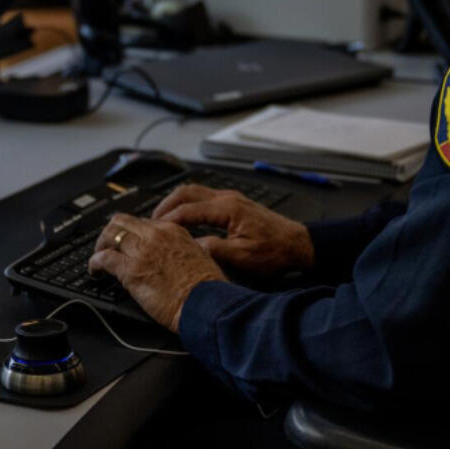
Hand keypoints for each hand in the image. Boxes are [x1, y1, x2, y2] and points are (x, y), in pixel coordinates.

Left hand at [88, 212, 226, 332]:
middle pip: (121, 222)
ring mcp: (141, 251)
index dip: (130, 233)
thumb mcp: (200, 256)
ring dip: (100, 247)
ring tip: (98, 260)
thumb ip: (184, 249)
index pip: (141, 222)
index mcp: (172, 230)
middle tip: (106, 247)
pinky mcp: (131, 271)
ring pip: (110, 236)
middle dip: (110, 234)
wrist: (206, 303)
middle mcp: (155, 236)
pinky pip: (103, 259)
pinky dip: (94, 264)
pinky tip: (95, 272)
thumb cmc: (207, 287)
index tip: (126, 243)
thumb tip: (176, 254)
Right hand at [152, 184, 315, 274]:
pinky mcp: (235, 204)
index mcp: (227, 209)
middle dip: (166, 205)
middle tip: (152, 221)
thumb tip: (191, 248)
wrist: (297, 244)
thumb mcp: (243, 257)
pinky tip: (185, 218)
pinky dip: (189, 204)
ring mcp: (231, 199)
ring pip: (195, 191)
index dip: (168, 220)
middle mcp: (228, 198)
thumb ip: (214, 250)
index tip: (153, 229)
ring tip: (163, 219)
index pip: (187, 210)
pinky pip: (204, 197)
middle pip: (187, 192)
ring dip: (177, 202)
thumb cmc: (275, 251)